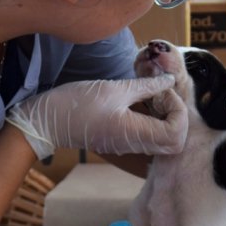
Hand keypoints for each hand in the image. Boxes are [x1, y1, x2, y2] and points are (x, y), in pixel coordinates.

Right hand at [5, 76, 186, 158]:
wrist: (48, 121)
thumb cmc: (77, 104)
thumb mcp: (114, 88)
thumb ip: (146, 85)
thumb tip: (169, 79)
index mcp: (135, 133)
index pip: (177, 132)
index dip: (177, 110)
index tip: (162, 91)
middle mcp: (135, 145)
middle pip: (174, 142)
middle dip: (176, 116)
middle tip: (160, 94)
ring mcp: (129, 145)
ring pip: (163, 140)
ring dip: (165, 117)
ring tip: (151, 95)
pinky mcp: (122, 140)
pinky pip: (149, 136)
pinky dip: (154, 119)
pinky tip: (141, 101)